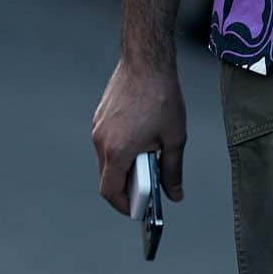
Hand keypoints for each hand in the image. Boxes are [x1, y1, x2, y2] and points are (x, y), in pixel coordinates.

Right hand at [93, 58, 186, 213]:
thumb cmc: (162, 98)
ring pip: (106, 160)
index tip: (137, 210)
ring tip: (148, 162)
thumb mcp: (175, 139)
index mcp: (118, 151)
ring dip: (123, 167)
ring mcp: (97, 128)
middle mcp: (101, 141)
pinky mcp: (99, 117)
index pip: (110, 191)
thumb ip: (172, 172)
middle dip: (125, 188)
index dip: (123, 206)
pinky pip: (106, 143)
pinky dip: (120, 151)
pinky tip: (140, 142)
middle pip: (107, 178)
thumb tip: (174, 195)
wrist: (145, 62)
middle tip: (147, 190)